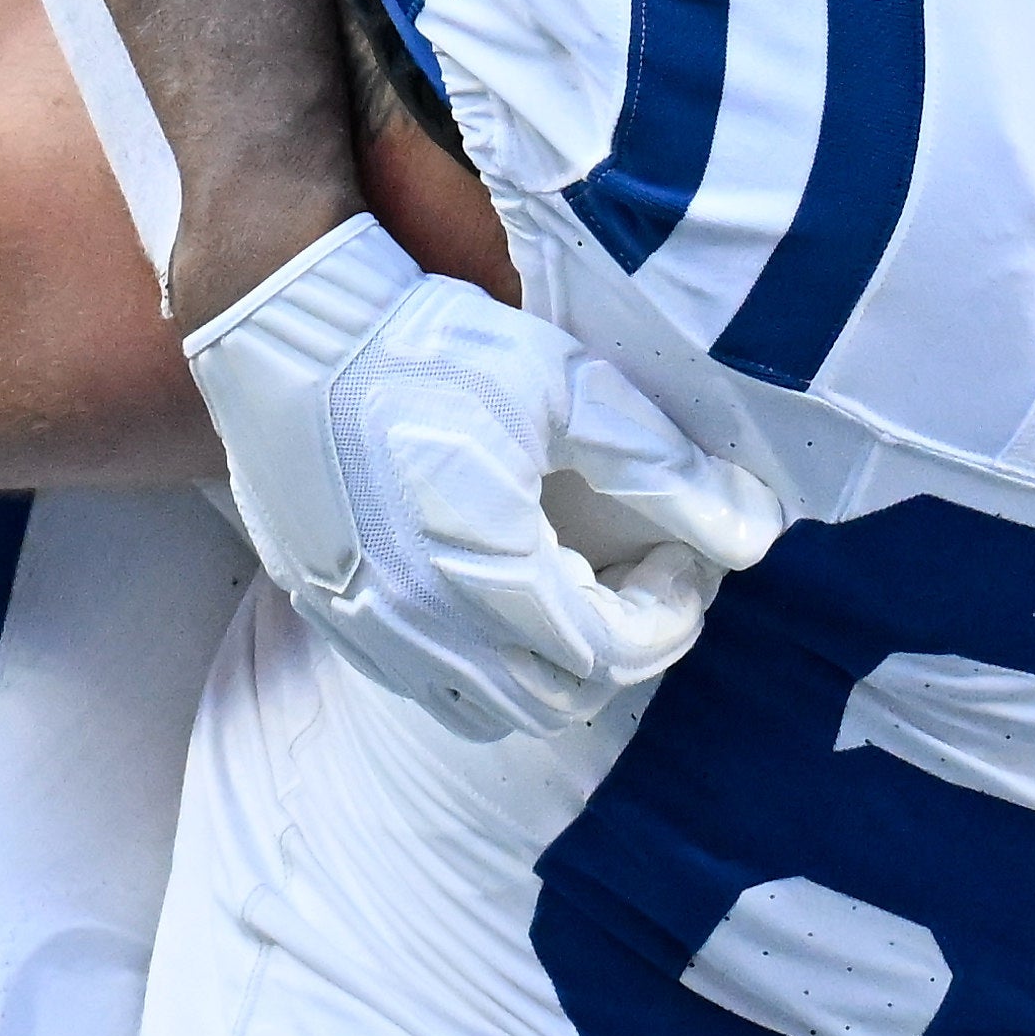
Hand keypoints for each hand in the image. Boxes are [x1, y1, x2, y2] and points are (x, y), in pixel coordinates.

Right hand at [184, 214, 785, 739]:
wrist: (281, 328)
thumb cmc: (426, 346)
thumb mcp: (564, 388)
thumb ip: (663, 469)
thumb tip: (753, 531)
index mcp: (482, 571)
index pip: (611, 653)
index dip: (670, 614)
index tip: (685, 557)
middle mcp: (416, 623)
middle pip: (558, 698)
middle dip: (622, 647)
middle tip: (644, 574)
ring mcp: (364, 627)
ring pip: (488, 707)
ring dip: (552, 667)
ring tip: (576, 585)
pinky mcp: (329, 615)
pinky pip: (424, 682)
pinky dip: (483, 661)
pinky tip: (500, 586)